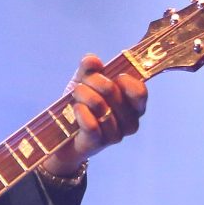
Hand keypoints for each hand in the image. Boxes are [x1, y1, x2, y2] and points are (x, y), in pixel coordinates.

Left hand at [41, 53, 147, 175]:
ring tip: (75, 95)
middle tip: (82, 84)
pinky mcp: (99, 143)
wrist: (64, 135)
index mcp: (134, 107)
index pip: (140, 92)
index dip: (124, 79)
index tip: (112, 76)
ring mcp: (116, 135)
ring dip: (82, 95)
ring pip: (99, 105)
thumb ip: (89, 69)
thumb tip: (93, 60)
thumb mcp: (85, 83)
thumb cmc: (81, 106)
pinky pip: (91, 124)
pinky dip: (80, 111)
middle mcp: (130, 123)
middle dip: (92, 81)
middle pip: (113, 91)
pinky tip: (76, 108)